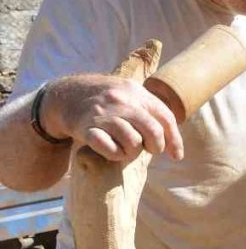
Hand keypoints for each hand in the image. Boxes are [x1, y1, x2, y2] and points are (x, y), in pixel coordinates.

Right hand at [41, 74, 183, 162]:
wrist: (67, 95)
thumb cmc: (108, 102)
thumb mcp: (130, 95)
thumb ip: (152, 112)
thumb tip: (175, 146)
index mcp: (135, 92)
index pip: (165, 117)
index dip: (174, 140)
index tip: (176, 156)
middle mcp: (120, 101)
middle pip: (153, 131)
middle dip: (155, 147)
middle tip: (148, 149)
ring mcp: (103, 115)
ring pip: (133, 143)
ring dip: (133, 152)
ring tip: (126, 148)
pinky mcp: (86, 129)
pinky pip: (110, 150)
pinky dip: (115, 155)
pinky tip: (112, 150)